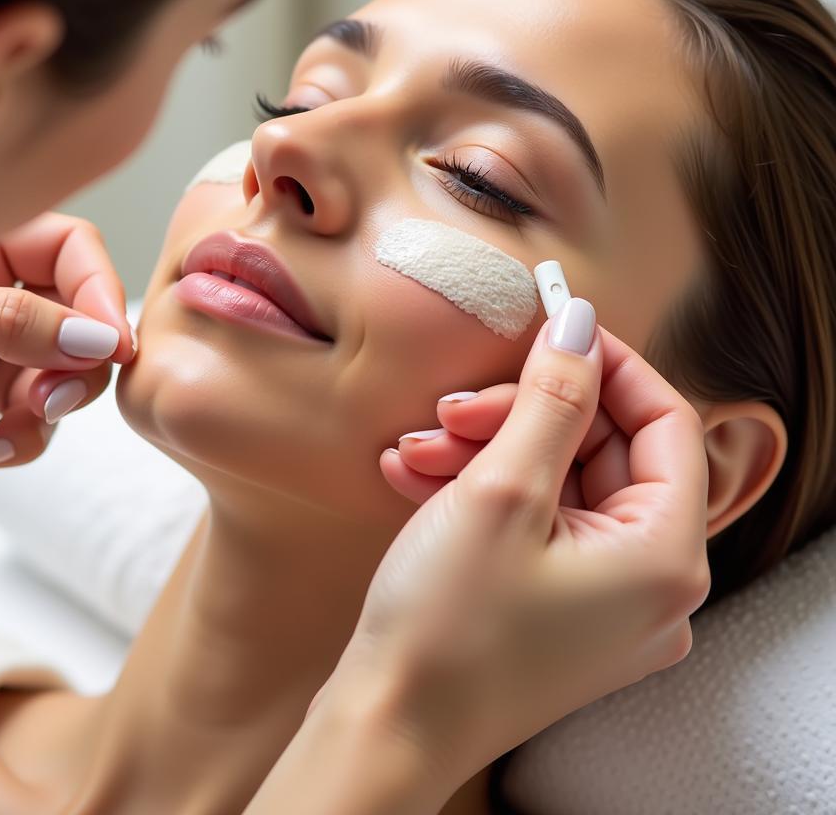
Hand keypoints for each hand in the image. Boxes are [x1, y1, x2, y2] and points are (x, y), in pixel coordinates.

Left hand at [0, 212, 134, 508]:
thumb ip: (9, 322)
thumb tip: (100, 338)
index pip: (68, 249)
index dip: (99, 289)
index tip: (111, 341)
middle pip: (80, 314)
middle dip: (79, 360)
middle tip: (54, 397)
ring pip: (66, 372)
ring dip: (52, 406)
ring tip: (14, 424)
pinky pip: (35, 420)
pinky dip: (22, 440)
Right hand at [333, 302, 710, 795]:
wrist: (387, 728)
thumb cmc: (448, 626)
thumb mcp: (503, 490)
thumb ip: (552, 398)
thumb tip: (580, 324)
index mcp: (665, 556)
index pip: (666, 421)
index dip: (607, 363)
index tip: (550, 328)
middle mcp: (650, 583)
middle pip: (602, 451)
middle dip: (520, 416)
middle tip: (453, 407)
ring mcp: (604, 601)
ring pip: (558, 483)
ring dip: (486, 451)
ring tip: (416, 449)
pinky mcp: (558, 608)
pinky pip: (535, 523)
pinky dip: (480, 491)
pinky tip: (415, 475)